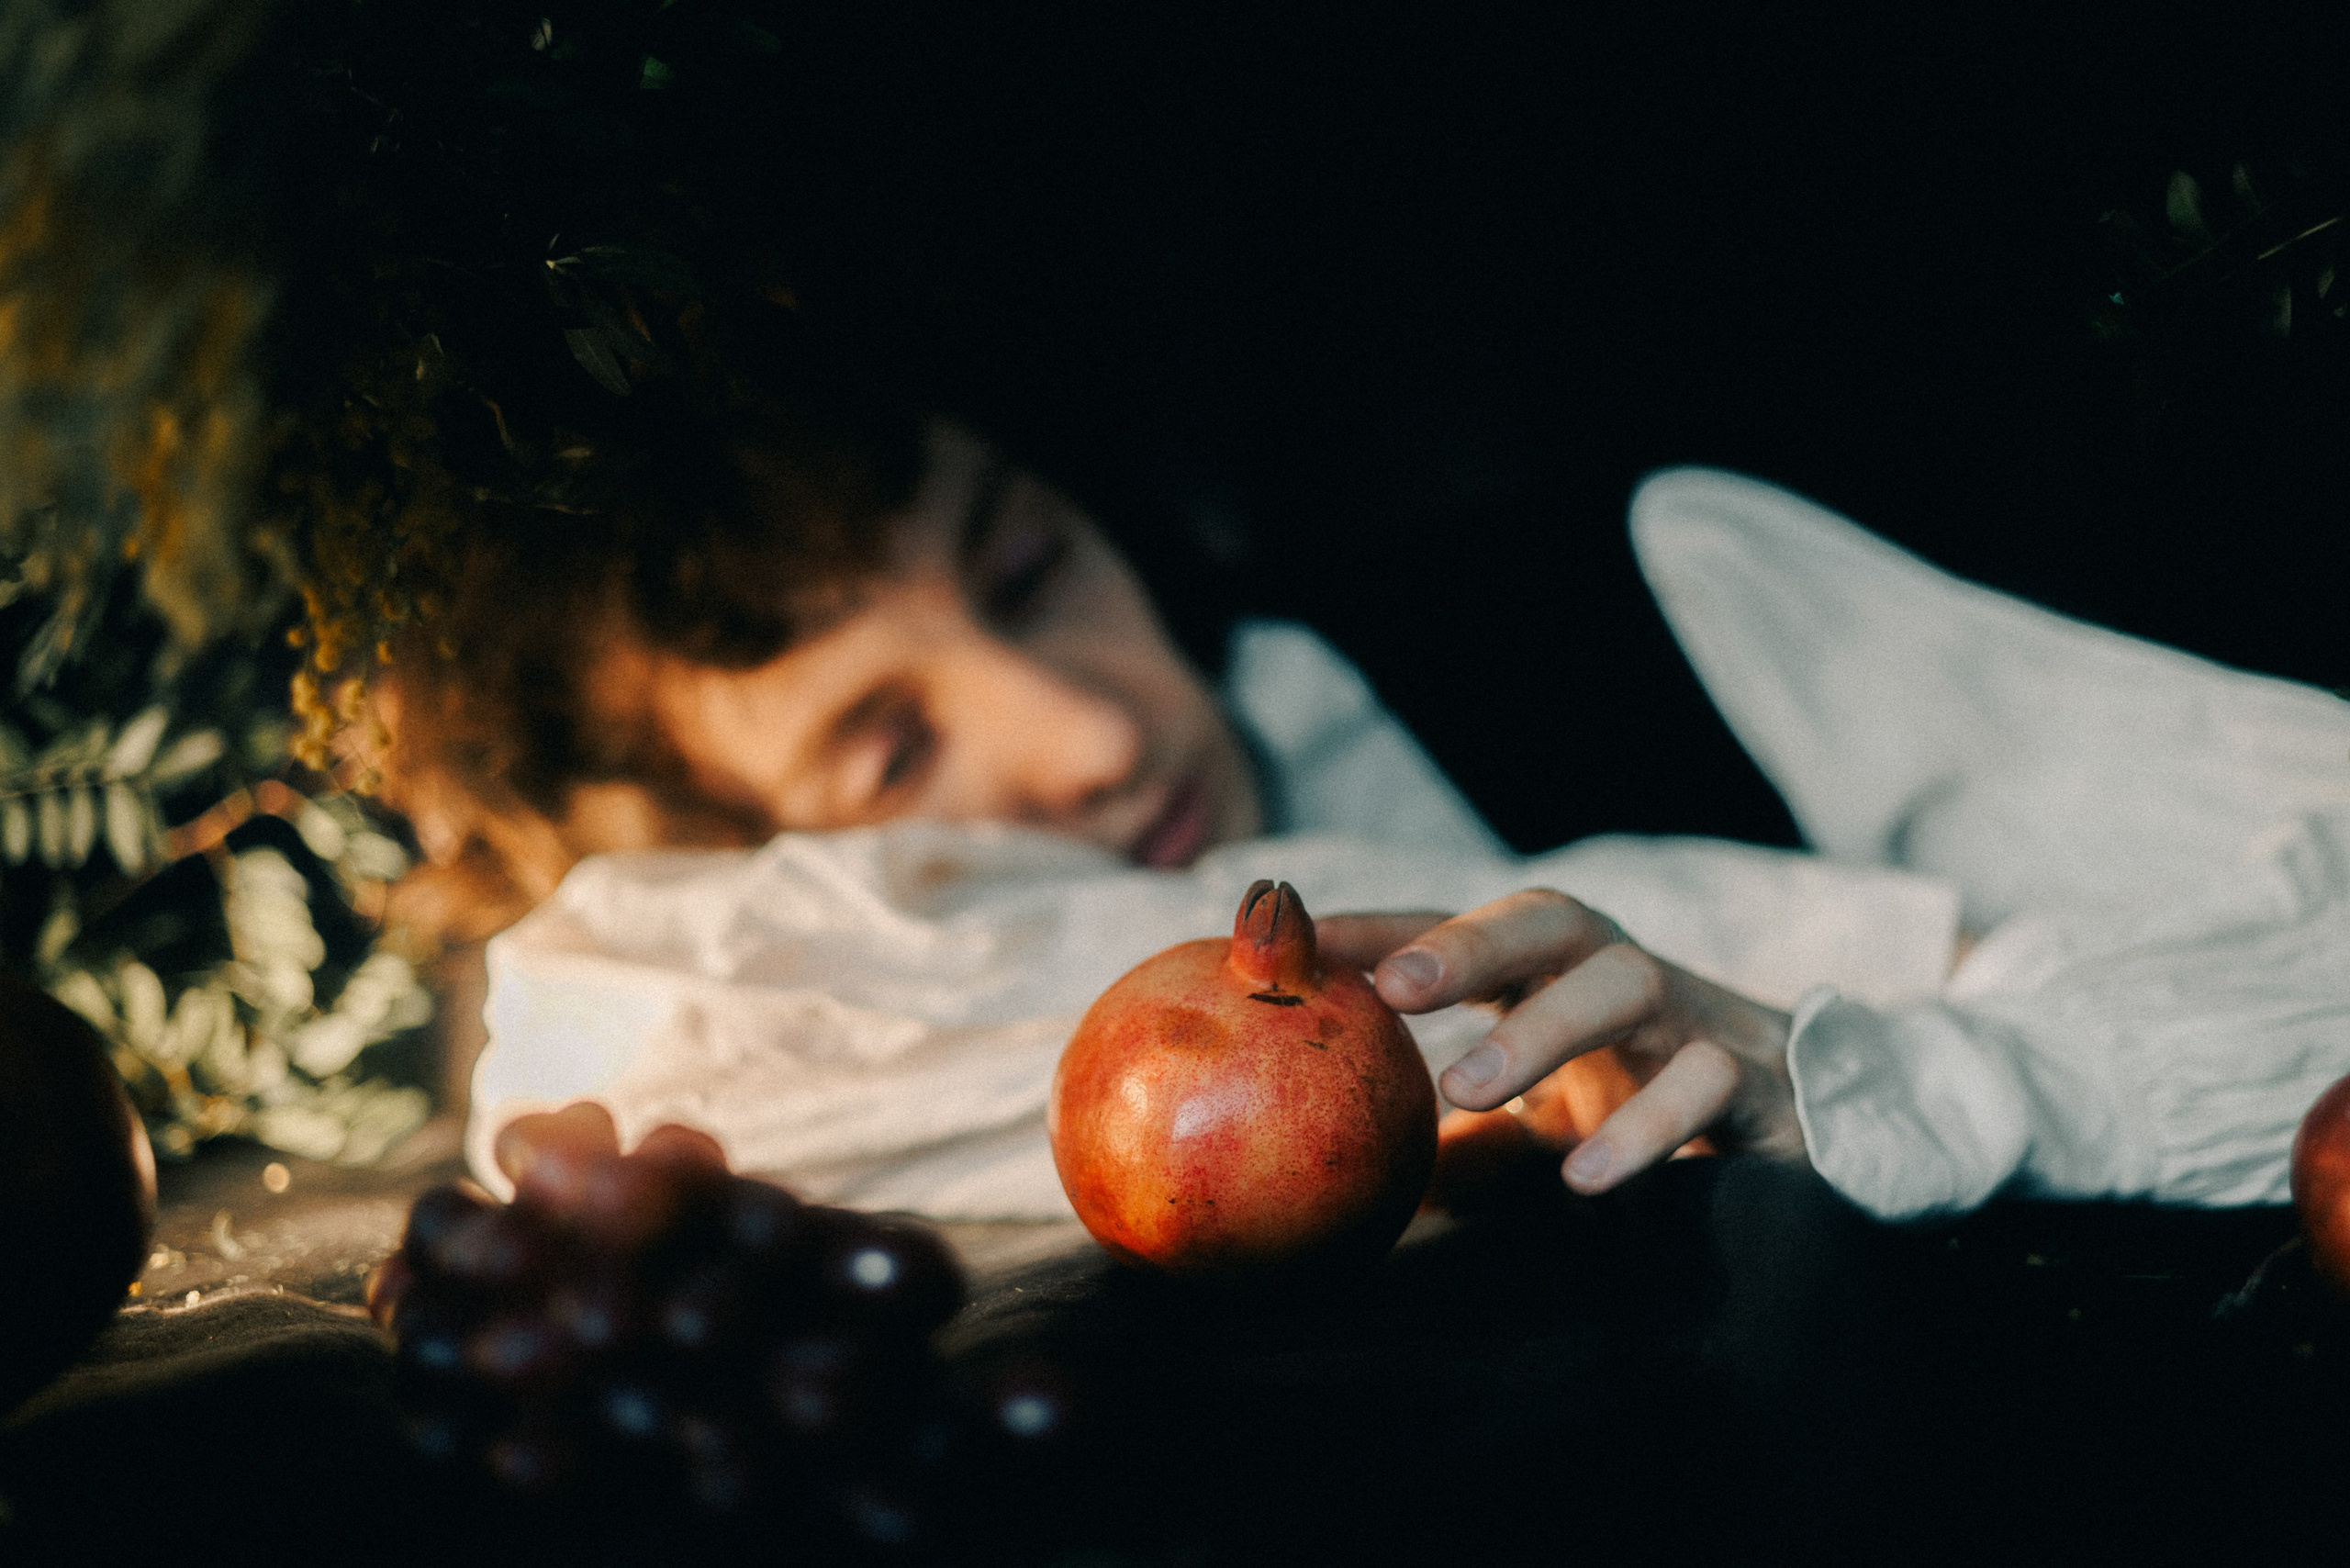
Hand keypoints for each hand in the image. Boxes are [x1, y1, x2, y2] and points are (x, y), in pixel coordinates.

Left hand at [1318, 890, 1802, 1195]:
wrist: (1811, 1139)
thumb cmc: (1646, 1120)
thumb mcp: (1542, 1135)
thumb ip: (1465, 1153)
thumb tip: (1365, 1195)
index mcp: (1557, 974)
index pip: (1462, 928)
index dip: (1381, 929)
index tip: (1293, 937)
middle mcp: (1623, 975)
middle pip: (1551, 921)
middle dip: (1468, 943)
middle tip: (1392, 988)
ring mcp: (1697, 1018)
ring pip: (1627, 983)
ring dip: (1543, 1027)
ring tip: (1466, 1088)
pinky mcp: (1761, 1083)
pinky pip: (1706, 1083)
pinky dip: (1645, 1127)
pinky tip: (1584, 1180)